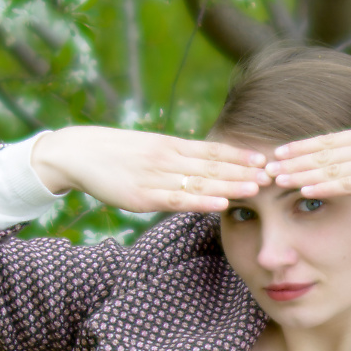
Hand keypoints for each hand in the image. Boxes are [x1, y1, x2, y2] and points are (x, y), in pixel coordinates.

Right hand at [30, 126, 271, 213]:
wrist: (76, 153)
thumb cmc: (115, 155)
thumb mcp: (149, 151)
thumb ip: (176, 159)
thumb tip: (203, 168)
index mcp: (170, 145)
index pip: (212, 150)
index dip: (240, 154)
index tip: (266, 158)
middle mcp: (167, 157)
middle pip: (213, 165)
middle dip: (245, 170)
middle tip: (275, 174)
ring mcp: (155, 176)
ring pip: (199, 182)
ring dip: (230, 185)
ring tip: (258, 187)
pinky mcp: (142, 195)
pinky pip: (177, 200)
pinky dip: (201, 202)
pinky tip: (221, 204)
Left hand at [265, 66, 350, 197]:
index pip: (329, 139)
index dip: (303, 145)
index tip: (281, 149)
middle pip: (322, 154)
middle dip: (293, 161)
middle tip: (265, 167)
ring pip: (329, 169)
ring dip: (301, 174)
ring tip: (276, 180)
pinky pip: (348, 184)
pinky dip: (325, 186)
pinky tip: (305, 189)